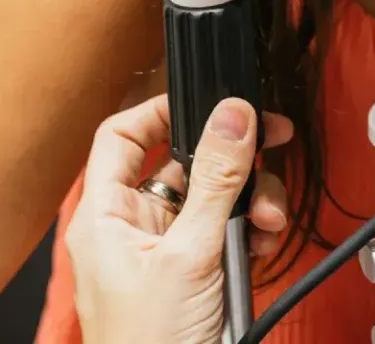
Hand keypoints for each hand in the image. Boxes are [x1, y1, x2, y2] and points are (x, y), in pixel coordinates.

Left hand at [65, 95, 292, 343]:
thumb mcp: (190, 255)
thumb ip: (215, 181)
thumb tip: (232, 116)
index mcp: (105, 217)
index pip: (122, 136)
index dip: (162, 110)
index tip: (211, 102)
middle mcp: (132, 229)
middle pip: (185, 164)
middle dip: (232, 164)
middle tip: (269, 147)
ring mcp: (164, 251)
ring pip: (214, 197)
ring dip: (250, 201)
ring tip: (264, 221)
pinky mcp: (194, 273)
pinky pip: (227, 231)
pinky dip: (250, 232)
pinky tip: (260, 243)